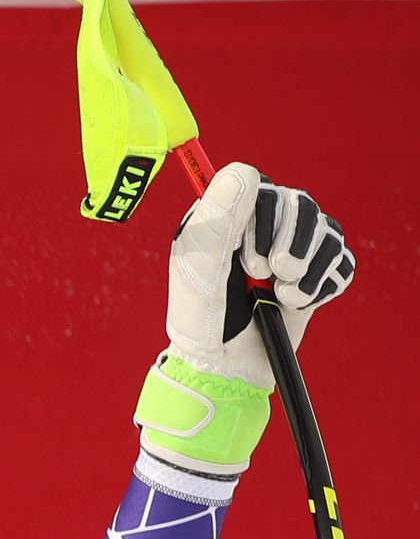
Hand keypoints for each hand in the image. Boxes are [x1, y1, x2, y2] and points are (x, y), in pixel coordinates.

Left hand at [165, 162, 353, 388]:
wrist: (225, 367)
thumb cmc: (200, 318)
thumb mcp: (198, 267)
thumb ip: (217, 217)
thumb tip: (244, 171)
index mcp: (224, 219)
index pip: (260, 184)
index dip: (263, 218)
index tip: (247, 258)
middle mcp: (259, 228)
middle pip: (301, 203)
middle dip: (290, 242)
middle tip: (266, 274)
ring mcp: (289, 250)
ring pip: (327, 231)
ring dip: (306, 268)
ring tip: (280, 295)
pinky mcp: (312, 275)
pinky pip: (341, 262)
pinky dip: (322, 285)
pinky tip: (295, 303)